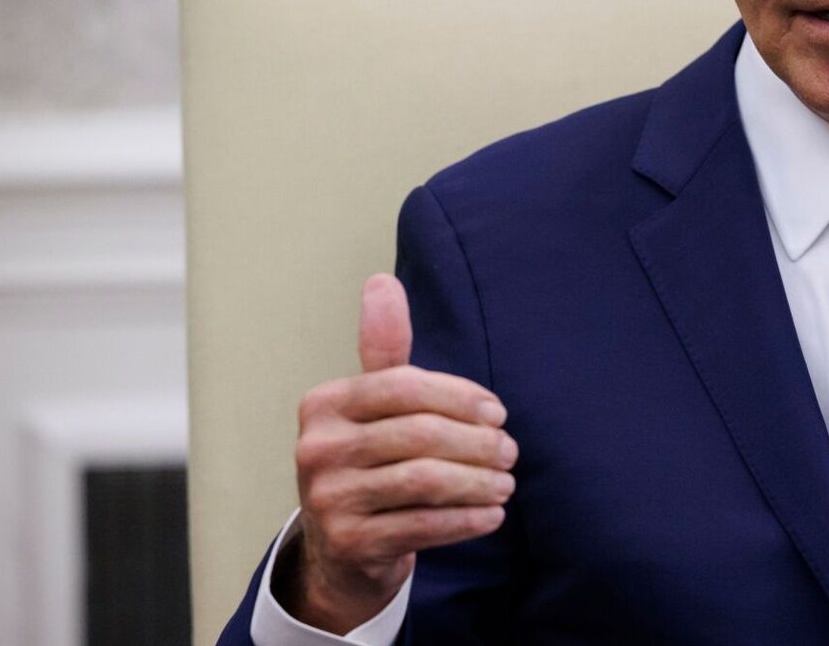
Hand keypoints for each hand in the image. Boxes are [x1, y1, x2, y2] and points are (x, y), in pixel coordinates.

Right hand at [283, 273, 515, 631]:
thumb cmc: (369, 460)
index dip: (460, 396)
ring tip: (506, 482)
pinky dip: (467, 519)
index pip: (404, 386)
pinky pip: (423, 525)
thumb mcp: (371, 403)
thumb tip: (381, 281)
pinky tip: (493, 514)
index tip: (498, 413)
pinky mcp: (349, 542)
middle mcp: (318, 449)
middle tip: (510, 452)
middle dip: (478, 443)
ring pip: (425, 481)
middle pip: (420, 435)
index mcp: (324, 404)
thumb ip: (383, 348)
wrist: (339, 546)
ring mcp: (329, 499)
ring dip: (479, 482)